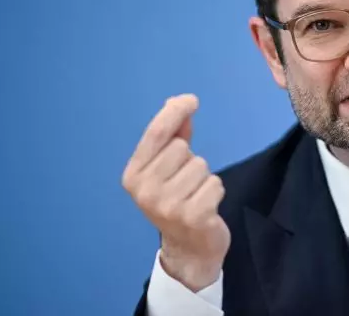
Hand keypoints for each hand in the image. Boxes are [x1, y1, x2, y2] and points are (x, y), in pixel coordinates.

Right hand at [122, 94, 230, 291]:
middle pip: (182, 148)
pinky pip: (215, 183)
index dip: (174, 113)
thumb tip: (178, 101)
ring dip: (204, 178)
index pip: (155, 134)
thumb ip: (173, 135)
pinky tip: (206, 207)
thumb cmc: (178, 200)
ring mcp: (167, 205)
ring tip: (195, 196)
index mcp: (133, 175)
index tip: (191, 100)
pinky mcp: (193, 215)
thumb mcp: (168, 169)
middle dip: (190, 160)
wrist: (188, 248)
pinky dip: (216, 191)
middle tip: (185, 184)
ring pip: (201, 165)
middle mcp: (144, 190)